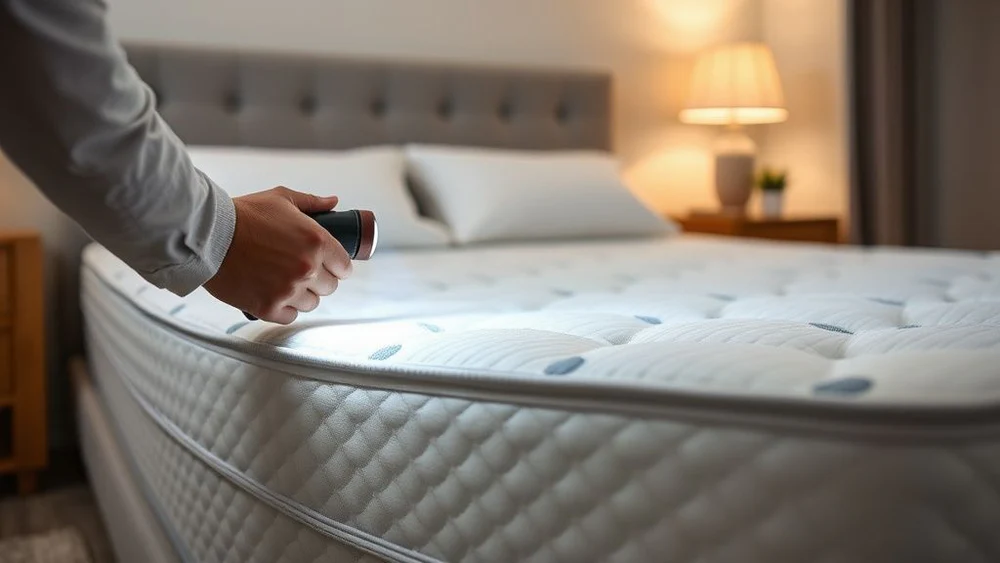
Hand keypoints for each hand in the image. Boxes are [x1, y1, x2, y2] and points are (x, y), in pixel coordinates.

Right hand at [204, 186, 352, 323]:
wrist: (207, 234)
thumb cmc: (244, 214)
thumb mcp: (281, 199)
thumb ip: (312, 202)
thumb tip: (333, 202)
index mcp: (317, 241)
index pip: (344, 267)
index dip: (337, 266)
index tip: (328, 266)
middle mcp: (307, 268)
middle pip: (329, 287)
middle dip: (319, 279)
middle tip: (301, 271)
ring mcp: (288, 290)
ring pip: (312, 303)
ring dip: (302, 295)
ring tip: (285, 282)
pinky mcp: (268, 307)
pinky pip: (290, 316)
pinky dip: (284, 308)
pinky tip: (274, 294)